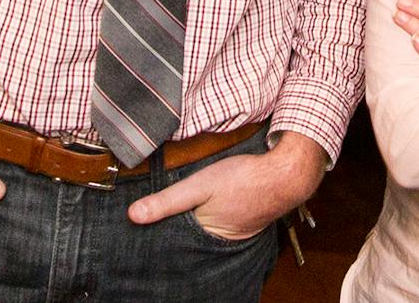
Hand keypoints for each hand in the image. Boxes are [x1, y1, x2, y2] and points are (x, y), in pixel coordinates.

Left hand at [127, 132, 324, 240]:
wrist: (284, 174)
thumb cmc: (244, 178)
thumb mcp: (199, 184)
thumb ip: (167, 200)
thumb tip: (133, 215)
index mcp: (206, 238)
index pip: (173, 240)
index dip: (157, 231)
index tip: (140, 224)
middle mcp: (220, 243)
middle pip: (188, 238)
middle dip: (174, 228)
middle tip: (154, 215)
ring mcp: (233, 234)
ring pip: (203, 231)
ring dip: (191, 221)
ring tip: (177, 209)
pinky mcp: (243, 223)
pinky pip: (218, 225)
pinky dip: (208, 217)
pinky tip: (204, 206)